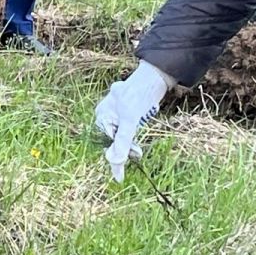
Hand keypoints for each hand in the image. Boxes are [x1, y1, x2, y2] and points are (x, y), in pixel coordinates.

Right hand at [94, 61, 172, 181]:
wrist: (154, 78)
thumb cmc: (138, 96)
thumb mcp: (130, 120)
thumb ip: (123, 141)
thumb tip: (115, 162)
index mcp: (102, 114)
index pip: (106, 141)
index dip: (115, 155)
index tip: (120, 176)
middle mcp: (106, 114)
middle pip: (112, 140)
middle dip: (123, 149)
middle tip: (137, 153)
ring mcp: (116, 114)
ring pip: (120, 137)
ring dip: (129, 145)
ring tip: (138, 150)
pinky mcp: (126, 114)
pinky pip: (126, 131)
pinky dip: (131, 138)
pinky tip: (137, 141)